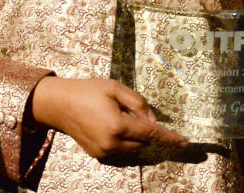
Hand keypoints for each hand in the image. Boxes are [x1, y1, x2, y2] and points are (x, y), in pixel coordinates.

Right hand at [30, 77, 187, 158]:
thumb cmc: (87, 91)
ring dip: (135, 136)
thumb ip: (137, 103)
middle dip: (146, 129)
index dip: (168, 137)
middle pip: (143, 142)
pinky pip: (121, 151)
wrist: (59, 105)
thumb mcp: (114, 87)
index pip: (150, 133)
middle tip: (130, 111)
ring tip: (118, 116)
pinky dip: (125, 141)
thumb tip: (152, 119)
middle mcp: (112, 144)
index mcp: (118, 126)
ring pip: (133, 148)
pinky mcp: (98, 155)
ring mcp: (105, 152)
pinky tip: (113, 125)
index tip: (184, 141)